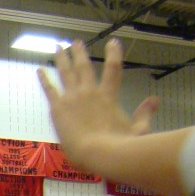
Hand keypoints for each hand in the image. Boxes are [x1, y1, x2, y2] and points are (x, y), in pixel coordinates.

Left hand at [38, 39, 158, 169]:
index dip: (113, 54)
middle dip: (79, 53)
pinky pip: (50, 90)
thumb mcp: (138, 129)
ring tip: (58, 47)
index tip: (112, 42)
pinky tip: (39, 70)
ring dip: (62, 59)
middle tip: (75, 42)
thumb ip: (145, 114)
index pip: (113, 69)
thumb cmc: (120, 146)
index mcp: (108, 96)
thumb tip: (155, 100)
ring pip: (66, 73)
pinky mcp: (58, 108)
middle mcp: (90, 92)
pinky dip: (44, 79)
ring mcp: (72, 99)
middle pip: (84, 67)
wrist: (97, 153)